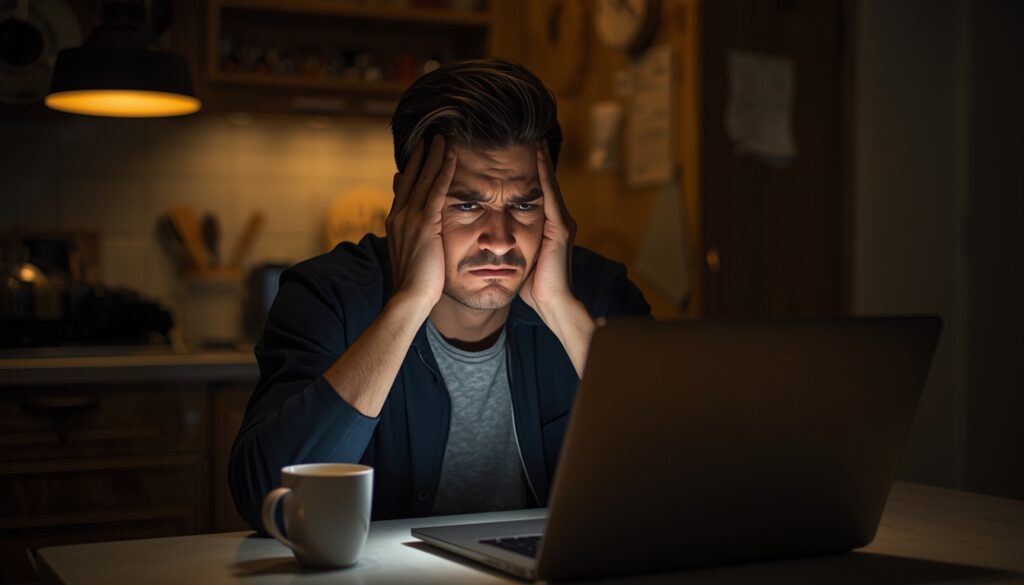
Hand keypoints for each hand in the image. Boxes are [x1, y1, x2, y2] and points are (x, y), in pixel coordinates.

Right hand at [386, 135, 456, 308]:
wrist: (409, 298)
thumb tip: (420, 233)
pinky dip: (445, 172)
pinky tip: (452, 157)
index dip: (412, 170)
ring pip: (424, 179)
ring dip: (434, 156)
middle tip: (429, 136)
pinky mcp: (425, 224)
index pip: (404, 189)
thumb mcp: (411, 256)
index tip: (418, 154)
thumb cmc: (415, 285)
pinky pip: (437, 191)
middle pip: (412, 178)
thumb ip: (415, 239)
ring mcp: (410, 219)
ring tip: (442, 138)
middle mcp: (399, 216)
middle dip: (421, 156)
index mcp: (395, 223)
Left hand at [520, 140, 577, 315]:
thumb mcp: (520, 260)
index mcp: (548, 229)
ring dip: (543, 162)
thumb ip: (513, 245)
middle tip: (532, 137)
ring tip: (536, 140)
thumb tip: (493, 242)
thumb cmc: (535, 289)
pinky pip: (550, 195)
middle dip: (539, 162)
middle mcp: (558, 222)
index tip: (520, 155)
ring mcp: (562, 224)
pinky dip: (545, 175)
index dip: (530, 175)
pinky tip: (538, 157)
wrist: (553, 305)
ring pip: (550, 185)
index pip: (538, 195)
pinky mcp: (560, 229)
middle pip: (546, 185)